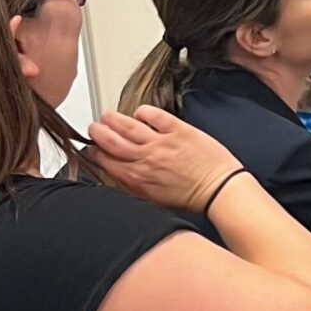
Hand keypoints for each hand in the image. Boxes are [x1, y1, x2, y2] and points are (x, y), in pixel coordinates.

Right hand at [86, 106, 243, 215]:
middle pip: (110, 140)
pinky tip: (140, 113)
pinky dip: (142, 111)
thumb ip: (133, 184)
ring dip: (113, 119)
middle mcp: (145, 159)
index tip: (90, 147)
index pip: (105, 160)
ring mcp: (161, 143)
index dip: (93, 152)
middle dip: (97, 131)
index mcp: (137, 178)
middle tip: (94, 127)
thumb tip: (117, 173)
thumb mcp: (153, 198)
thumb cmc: (191, 196)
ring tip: (108, 116)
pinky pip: (153, 115)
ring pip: (126, 125)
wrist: (220, 190)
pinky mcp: (179, 130)